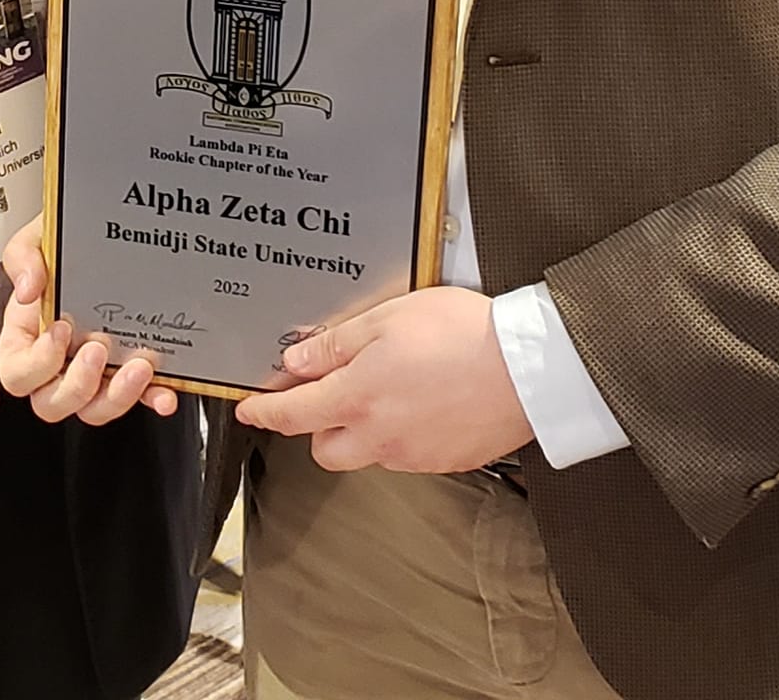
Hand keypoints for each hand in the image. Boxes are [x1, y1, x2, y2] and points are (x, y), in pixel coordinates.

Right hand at [0, 218, 178, 423]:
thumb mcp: (36, 239)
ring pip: (95, 409)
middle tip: (99, 349)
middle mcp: (58, 363)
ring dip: (118, 396)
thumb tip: (28, 288)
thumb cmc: (62, 246)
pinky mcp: (128, 374)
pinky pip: (140, 399)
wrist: (102, 233)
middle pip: (54, 403)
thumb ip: (23, 257)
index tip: (61, 328)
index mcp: (27, 339)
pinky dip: (153, 398)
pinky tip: (165, 393)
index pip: (18, 374)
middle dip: (79, 385)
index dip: (38, 364)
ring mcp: (95, 372)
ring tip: (139, 366)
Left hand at [234, 287, 533, 473]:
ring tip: (385, 388)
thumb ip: (337, 344)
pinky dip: (399, 433)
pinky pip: (404, 454)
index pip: (294, 415)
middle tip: (331, 390)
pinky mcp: (443, 460)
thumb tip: (297, 360)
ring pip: (366, 453)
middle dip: (318, 425)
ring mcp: (412, 453)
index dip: (265, 413)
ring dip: (361, 429)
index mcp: (358, 397)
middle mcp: (380, 435)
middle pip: (325, 448)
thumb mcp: (387, 319)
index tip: (250, 411)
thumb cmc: (462, 335)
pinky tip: (420, 401)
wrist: (528, 368)